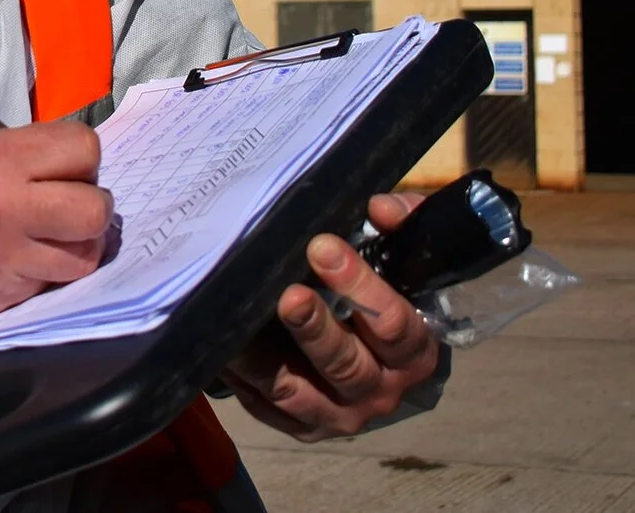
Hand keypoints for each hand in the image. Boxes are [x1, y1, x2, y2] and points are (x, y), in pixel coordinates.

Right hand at [0, 122, 112, 327]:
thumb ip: (17, 152)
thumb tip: (62, 165)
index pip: (83, 149)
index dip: (81, 157)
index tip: (66, 165)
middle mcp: (10, 211)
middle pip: (96, 209)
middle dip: (92, 203)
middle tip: (70, 202)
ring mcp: (10, 260)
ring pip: (85, 257)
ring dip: (77, 244)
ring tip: (54, 235)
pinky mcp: (6, 298)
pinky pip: (51, 283)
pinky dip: (46, 271)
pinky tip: (23, 259)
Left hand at [221, 193, 440, 440]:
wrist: (377, 360)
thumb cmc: (384, 296)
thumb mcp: (401, 257)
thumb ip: (402, 225)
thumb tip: (380, 208)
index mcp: (414, 353)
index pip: (393, 324)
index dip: (359, 284)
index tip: (323, 246)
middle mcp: (379, 392)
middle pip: (344, 364)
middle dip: (313, 327)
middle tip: (288, 293)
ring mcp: (336, 415)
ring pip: (295, 391)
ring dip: (264, 358)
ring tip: (238, 319)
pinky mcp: (297, 426)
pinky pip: (263, 405)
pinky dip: (241, 376)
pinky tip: (221, 343)